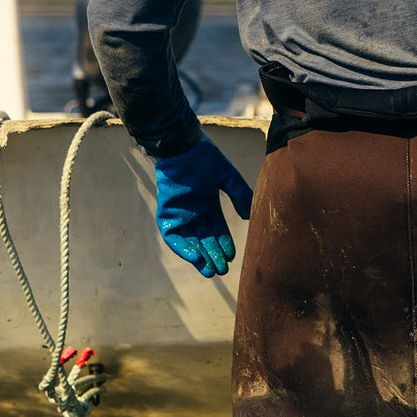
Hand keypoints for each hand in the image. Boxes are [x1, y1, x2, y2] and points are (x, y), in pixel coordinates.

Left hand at [154, 132, 252, 276]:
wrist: (180, 146)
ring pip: (191, 241)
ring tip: (211, 270)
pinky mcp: (167, 214)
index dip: (224, 243)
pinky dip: (183, 248)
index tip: (232, 256)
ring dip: (200, 256)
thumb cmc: (203, 157)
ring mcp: (180, 214)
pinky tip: (196, 257)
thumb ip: (238, 194)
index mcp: (208, 203)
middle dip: (213, 255)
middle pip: (205, 239)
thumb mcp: (227, 176)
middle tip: (222, 271)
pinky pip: (174, 236)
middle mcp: (195, 211)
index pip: (218, 229)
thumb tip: (250, 216)